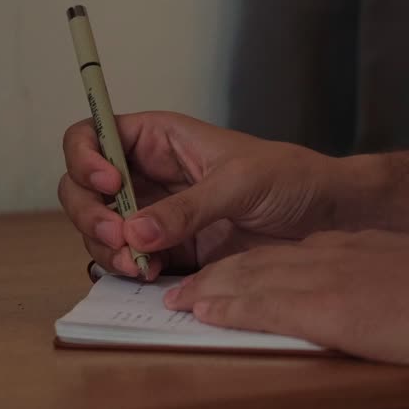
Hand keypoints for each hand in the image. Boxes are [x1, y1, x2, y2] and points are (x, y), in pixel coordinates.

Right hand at [58, 111, 349, 279]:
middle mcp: (147, 175)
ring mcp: (153, 216)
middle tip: (116, 235)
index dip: (85, 157)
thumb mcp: (240, 182)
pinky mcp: (168, 252)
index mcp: (159, 139)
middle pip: (82, 187)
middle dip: (88, 212)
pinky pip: (126, 261)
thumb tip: (135, 231)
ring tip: (137, 263)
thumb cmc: (291, 179)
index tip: (107, 183)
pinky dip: (125, 270)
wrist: (326, 220)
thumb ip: (187, 208)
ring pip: (98, 230)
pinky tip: (146, 274)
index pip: (93, 135)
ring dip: (105, 248)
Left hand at [164, 230, 408, 368]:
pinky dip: (227, 304)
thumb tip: (381, 302)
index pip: (285, 254)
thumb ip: (388, 286)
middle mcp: (333, 254)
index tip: (222, 277)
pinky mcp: (329, 305)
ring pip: (249, 275)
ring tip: (176, 298)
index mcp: (354, 248)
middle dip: (214, 273)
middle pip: (256, 258)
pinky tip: (203, 309)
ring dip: (209, 288)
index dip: (247, 266)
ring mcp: (329, 277)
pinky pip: (264, 301)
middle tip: (180, 286)